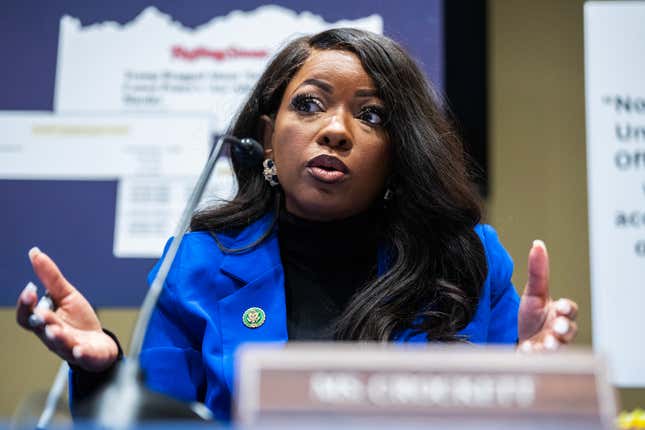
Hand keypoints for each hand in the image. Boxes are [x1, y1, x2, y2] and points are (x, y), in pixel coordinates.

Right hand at [16, 247, 118, 370]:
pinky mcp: (87, 356)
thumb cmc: (78, 320)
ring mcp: (69, 347)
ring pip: (60, 344)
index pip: (27, 317)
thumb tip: (34, 252)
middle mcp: (53, 336)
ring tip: (56, 330)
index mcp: (45, 321)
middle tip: (41, 313)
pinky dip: (81, 353)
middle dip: (41, 321)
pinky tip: (80, 349)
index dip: (26, 306)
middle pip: (42, 330)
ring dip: (57, 337)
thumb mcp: (66, 295)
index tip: (30, 290)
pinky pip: (82, 356)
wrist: (99, 344)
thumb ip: (50, 277)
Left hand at [517, 240, 577, 351]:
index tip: (561, 307)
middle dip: (563, 330)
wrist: (523, 341)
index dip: (567, 309)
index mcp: (560, 314)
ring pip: (558, 348)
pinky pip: (542, 360)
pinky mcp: (540, 359)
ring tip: (545, 344)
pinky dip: (535, 355)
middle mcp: (559, 331)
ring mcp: (551, 346)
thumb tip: (537, 244)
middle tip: (556, 329)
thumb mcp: (533, 293)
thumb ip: (537, 271)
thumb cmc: (533, 316)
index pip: (570, 310)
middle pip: (569, 331)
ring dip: (552, 345)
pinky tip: (528, 351)